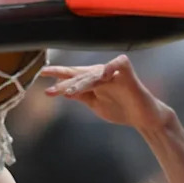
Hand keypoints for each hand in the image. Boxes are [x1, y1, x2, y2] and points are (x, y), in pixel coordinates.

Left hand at [41, 55, 172, 130]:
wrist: (143, 118)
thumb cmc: (120, 109)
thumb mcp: (95, 104)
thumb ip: (81, 96)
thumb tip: (63, 91)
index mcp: (93, 80)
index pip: (73, 74)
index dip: (58, 74)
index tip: (41, 74)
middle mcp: (101, 74)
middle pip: (80, 74)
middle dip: (64, 80)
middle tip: (49, 88)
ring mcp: (114, 73)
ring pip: (94, 74)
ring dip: (82, 83)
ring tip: (70, 92)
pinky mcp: (128, 75)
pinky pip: (120, 64)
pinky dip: (112, 67)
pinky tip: (104, 74)